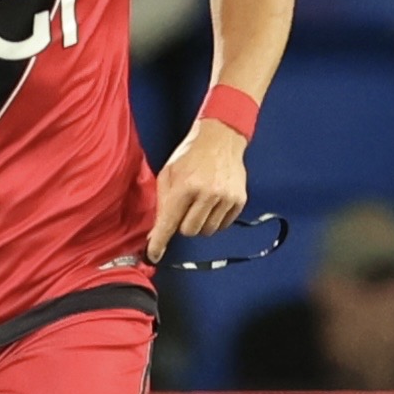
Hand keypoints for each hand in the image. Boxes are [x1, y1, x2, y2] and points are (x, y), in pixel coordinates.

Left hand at [147, 118, 248, 260]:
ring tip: (200, 204)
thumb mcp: (169, 173)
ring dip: (200, 223)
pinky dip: (215, 220)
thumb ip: (162, 202)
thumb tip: (156, 233)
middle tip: (185, 209)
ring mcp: (225, 198)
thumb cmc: (190, 155)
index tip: (154, 255)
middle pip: (189, 231)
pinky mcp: (239, 200)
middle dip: (183, 225)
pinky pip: (223, 225)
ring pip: (208, 231)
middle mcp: (207, 193)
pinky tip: (213, 203)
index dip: (160, 241)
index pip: (169, 222)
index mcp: (185, 185)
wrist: (221, 138)